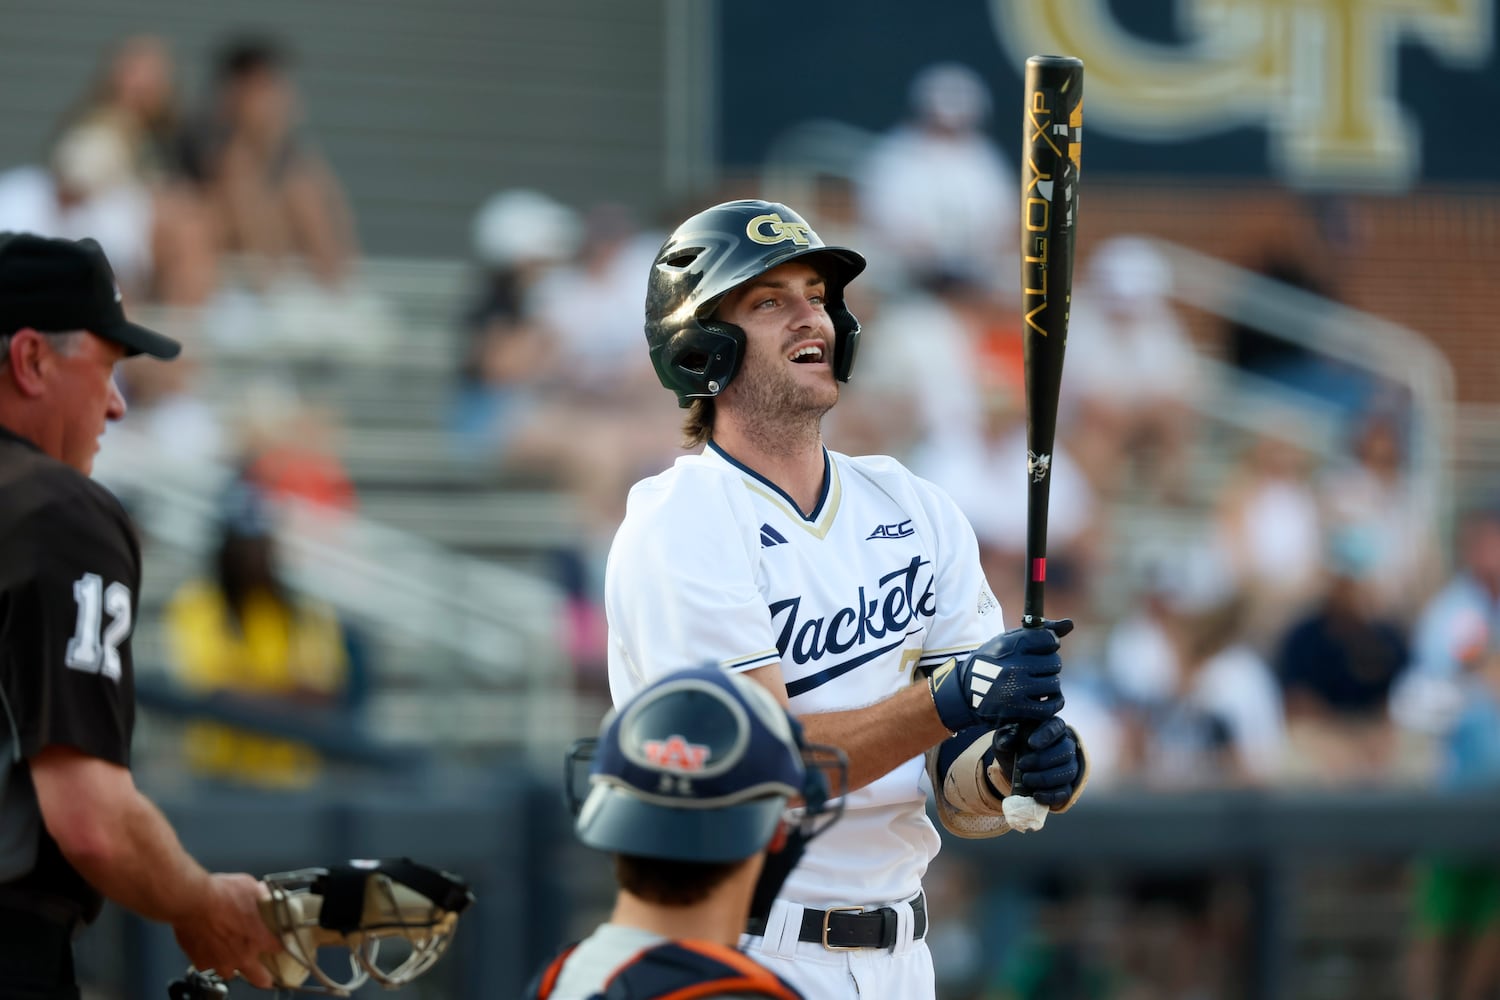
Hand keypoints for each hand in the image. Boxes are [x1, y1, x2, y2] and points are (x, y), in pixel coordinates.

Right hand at [173, 874, 282, 989]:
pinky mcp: (201, 961)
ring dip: (233, 966)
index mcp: (259, 937)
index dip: (279, 945)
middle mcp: (241, 954)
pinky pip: (208, 965)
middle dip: (265, 977)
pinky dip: (210, 958)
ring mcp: (220, 961)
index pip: (278, 948)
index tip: (278, 943)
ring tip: (231, 956)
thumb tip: (264, 893)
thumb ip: (260, 895)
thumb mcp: (249, 886)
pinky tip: (209, 948)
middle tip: (266, 974)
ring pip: (230, 973)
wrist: (192, 900)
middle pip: (260, 978)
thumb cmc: (221, 893)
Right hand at [928, 620, 1070, 733]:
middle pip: (1055, 663)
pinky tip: (1044, 698)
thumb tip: (1070, 624)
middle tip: (1038, 669)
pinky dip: (1052, 702)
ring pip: (1054, 684)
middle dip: (1049, 666)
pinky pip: (1050, 706)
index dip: (1049, 644)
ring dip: (1050, 685)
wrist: (964, 691)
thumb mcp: (1007, 640)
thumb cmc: (990, 662)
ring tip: (1037, 684)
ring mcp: (1016, 688)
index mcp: (1010, 645)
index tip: (1043, 649)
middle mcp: (1014, 665)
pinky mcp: (1017, 709)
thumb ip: (1039, 632)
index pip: (1048, 640)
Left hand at [993, 716, 1080, 805]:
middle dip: (1043, 760)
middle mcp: (1066, 745)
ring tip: (1026, 780)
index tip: (1031, 743)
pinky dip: (1051, 795)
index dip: (1046, 735)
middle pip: (1065, 750)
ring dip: (1046, 778)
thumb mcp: (1004, 739)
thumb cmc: (1013, 746)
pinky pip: (1065, 792)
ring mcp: (1069, 766)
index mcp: (1052, 727)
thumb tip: (1005, 743)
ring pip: (1068, 772)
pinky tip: (1036, 795)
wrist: (1015, 767)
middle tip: (1022, 765)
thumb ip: (1004, 738)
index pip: (1056, 726)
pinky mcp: (1066, 786)